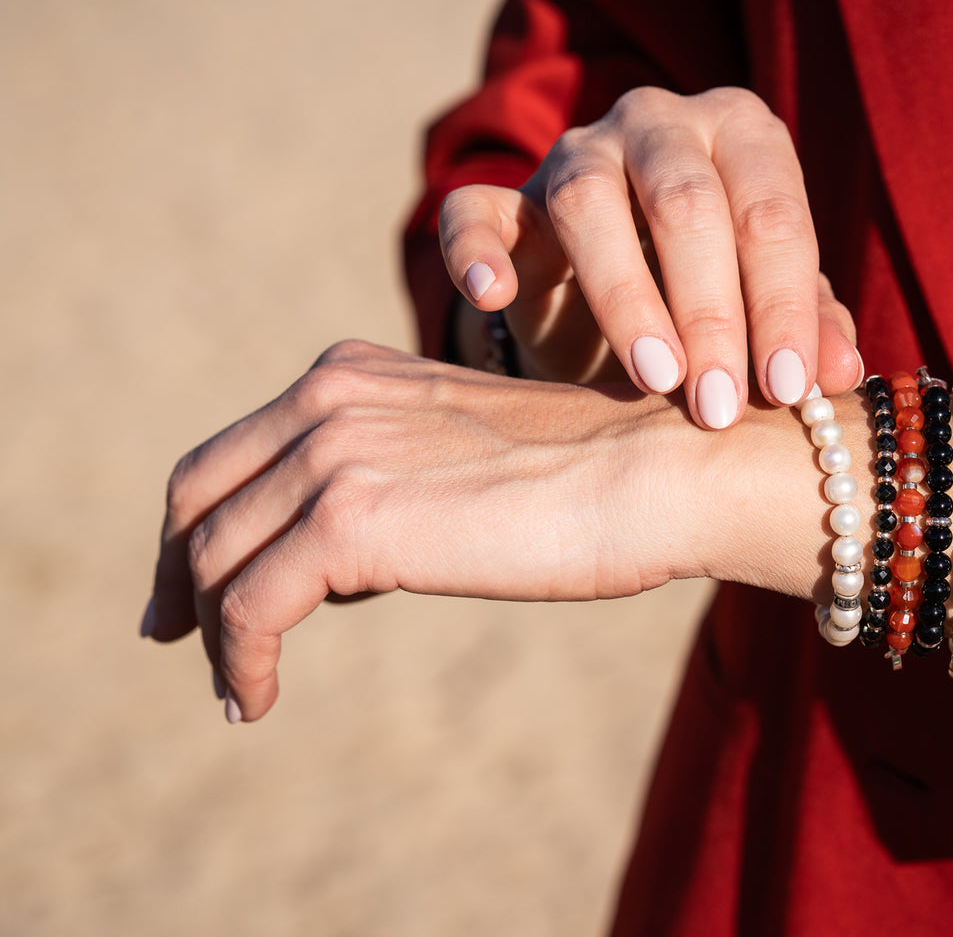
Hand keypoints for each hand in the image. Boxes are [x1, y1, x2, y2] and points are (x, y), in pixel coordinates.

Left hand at [143, 340, 706, 721]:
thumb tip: (335, 567)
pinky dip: (237, 661)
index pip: (236, 450)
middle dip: (178, 572)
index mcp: (352, 373)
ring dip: (212, 634)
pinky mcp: (350, 521)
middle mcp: (328, 397)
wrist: (657, 474)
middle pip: (199, 493)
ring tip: (237, 692)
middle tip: (174, 636)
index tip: (200, 588)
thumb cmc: (592, 478)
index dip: (201, 522)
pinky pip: (250, 607)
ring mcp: (334, 453)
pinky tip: (256, 701)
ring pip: (214, 556)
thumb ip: (391, 480)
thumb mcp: (463, 458)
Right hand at [437, 86, 862, 428]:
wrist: (616, 285)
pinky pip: (474, 210)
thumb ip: (808, 324)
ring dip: (625, 297)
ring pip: (587, 202)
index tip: (786, 389)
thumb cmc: (716, 287)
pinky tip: (494, 296)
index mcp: (742, 135)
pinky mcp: (504, 197)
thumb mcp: (767, 301)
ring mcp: (575, 153)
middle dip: (710, 311)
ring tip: (654, 378)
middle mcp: (660, 125)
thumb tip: (844, 376)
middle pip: (686, 202)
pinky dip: (476, 250)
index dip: (782, 304)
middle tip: (719, 405)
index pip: (771, 212)